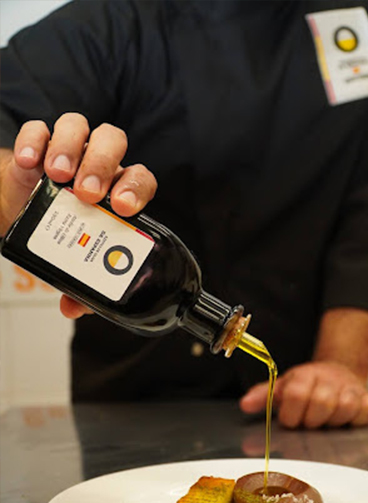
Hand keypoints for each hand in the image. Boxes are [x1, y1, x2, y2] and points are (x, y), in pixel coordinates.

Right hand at [0, 112, 156, 317]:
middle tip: (88, 193)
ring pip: (79, 128)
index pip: (139, 178)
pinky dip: (35, 140)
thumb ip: (80, 283)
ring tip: (57, 176)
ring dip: (70, 148)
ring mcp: (70, 151)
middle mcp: (98, 164)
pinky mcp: (39, 145)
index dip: (136, 188)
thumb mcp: (74, 260)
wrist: (26, 214)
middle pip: (112, 143)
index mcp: (118, 190)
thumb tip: (74, 308)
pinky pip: (39, 130)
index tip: (124, 207)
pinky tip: (30, 163)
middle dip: (102, 165)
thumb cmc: (62, 233)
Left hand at [239, 361, 367, 427]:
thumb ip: (262, 396)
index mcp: (304, 375)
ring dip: (332, 422)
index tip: (290, 420)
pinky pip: (364, 413)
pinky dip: (355, 421)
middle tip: (308, 421)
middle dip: (311, 420)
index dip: (291, 414)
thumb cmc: (306, 385)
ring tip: (324, 420)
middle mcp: (329, 378)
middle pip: (321, 403)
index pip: (296, 394)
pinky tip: (344, 419)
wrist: (336, 373)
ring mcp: (350, 388)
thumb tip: (245, 405)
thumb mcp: (282, 387)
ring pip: (344, 409)